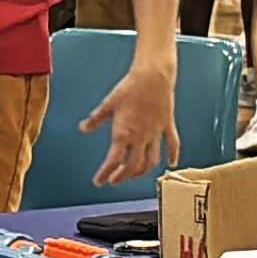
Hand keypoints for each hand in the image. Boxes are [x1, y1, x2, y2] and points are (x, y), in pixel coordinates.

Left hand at [82, 58, 176, 186]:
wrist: (153, 76)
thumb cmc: (130, 87)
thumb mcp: (108, 104)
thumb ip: (96, 119)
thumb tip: (83, 128)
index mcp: (124, 133)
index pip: (114, 161)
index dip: (105, 173)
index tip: (99, 181)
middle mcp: (141, 137)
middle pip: (133, 166)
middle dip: (122, 176)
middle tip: (114, 180)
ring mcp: (156, 133)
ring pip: (151, 160)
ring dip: (142, 171)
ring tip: (134, 175)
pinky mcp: (167, 125)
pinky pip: (172, 144)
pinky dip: (173, 155)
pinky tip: (171, 163)